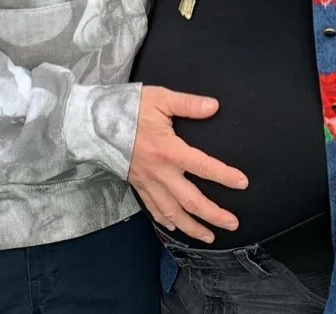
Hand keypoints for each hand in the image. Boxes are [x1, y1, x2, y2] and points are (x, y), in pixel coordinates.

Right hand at [128, 86, 247, 243]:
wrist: (93, 122)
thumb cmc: (127, 107)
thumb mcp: (160, 98)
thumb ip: (188, 104)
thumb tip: (213, 106)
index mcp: (168, 149)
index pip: (202, 166)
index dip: (224, 175)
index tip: (242, 183)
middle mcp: (159, 171)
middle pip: (191, 200)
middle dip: (214, 214)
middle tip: (233, 223)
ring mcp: (147, 181)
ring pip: (173, 212)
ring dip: (192, 227)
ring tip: (210, 236)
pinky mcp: (136, 184)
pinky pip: (153, 209)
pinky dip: (165, 221)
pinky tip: (175, 227)